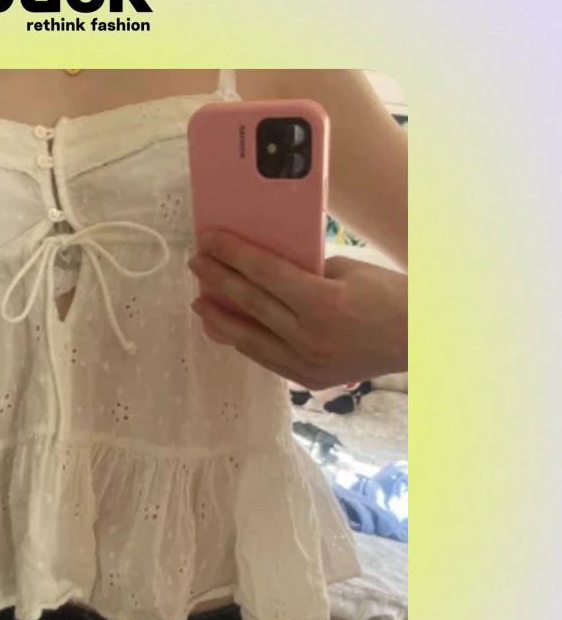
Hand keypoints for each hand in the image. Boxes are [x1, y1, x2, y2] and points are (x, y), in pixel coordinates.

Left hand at [188, 232, 406, 390]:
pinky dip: (243, 342)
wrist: (423, 341)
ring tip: (199, 301)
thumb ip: (304, 271)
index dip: (232, 254)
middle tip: (196, 263)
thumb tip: (262, 269)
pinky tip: (226, 330)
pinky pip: (265, 358)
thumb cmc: (390, 296)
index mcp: (323, 303)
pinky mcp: (308, 380)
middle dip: (218, 280)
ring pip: (250, 339)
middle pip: (251, 303)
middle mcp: (310, 337)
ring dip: (220, 318)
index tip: (208, 240)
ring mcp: (307, 363)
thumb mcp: (348, 271)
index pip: (264, 273)